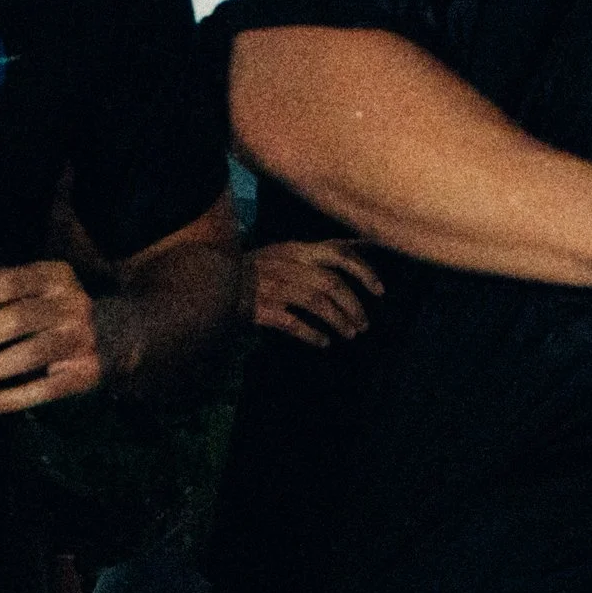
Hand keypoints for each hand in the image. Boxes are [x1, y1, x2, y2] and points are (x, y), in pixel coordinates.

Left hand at [0, 261, 112, 414]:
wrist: (122, 332)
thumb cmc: (55, 306)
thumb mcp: (29, 284)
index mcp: (54, 277)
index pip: (8, 283)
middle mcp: (71, 306)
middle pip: (14, 321)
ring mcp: (80, 341)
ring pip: (27, 357)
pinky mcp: (84, 374)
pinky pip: (43, 390)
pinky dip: (10, 399)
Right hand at [250, 238, 383, 345]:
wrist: (211, 279)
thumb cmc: (251, 269)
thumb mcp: (283, 252)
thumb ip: (313, 254)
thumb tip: (355, 250)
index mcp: (298, 249)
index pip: (340, 253)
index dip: (365, 271)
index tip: (380, 290)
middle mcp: (290, 265)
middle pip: (333, 283)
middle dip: (354, 305)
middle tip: (364, 324)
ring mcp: (276, 286)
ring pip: (318, 303)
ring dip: (338, 320)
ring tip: (349, 335)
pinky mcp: (262, 308)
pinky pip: (293, 323)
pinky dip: (312, 334)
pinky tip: (323, 343)